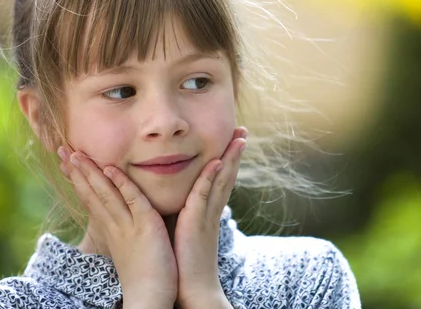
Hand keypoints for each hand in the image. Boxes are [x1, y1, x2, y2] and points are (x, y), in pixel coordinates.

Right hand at [58, 147, 177, 308]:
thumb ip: (128, 232)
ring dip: (90, 173)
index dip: (79, 180)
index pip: (92, 199)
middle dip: (76, 171)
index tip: (67, 162)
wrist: (151, 298)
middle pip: (91, 193)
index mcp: (112, 230)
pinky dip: (121, 184)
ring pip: (105, 194)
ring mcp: (127, 225)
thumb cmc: (147, 275)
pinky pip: (132, 201)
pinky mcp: (145, 227)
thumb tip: (126, 223)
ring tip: (75, 153)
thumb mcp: (133, 248)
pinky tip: (111, 169)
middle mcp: (114, 225)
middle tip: (61, 149)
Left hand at [173, 127, 246, 307]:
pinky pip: (204, 195)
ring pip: (221, 180)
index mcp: (208, 212)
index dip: (229, 160)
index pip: (221, 180)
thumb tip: (177, 203)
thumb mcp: (186, 233)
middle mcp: (212, 210)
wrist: (192, 289)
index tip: (234, 141)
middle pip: (227, 175)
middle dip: (235, 152)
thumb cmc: (185, 263)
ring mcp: (206, 215)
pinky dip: (211, 177)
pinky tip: (216, 162)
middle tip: (243, 131)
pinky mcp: (196, 222)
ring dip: (231, 158)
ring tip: (240, 138)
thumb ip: (185, 215)